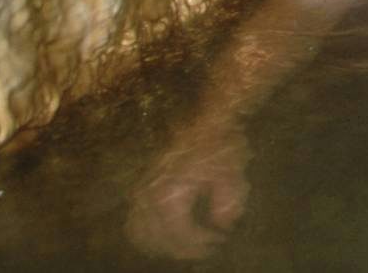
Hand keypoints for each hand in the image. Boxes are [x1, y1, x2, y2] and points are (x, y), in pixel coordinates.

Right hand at [126, 120, 251, 260]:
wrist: (208, 119)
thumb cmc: (221, 145)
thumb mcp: (233, 175)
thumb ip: (228, 205)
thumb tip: (221, 226)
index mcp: (169, 194)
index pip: (179, 234)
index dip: (199, 243)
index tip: (218, 241)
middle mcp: (148, 195)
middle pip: (158, 238)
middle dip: (183, 248)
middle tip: (206, 247)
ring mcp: (140, 191)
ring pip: (140, 234)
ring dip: (163, 245)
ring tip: (188, 245)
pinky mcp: (140, 186)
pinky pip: (133, 221)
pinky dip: (147, 234)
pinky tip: (167, 236)